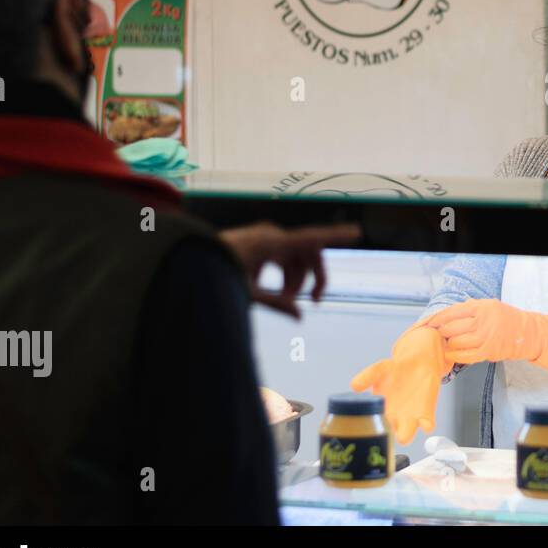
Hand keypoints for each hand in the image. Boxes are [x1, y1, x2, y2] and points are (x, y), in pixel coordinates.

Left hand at [218, 221, 360, 318]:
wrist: (190, 258)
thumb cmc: (216, 274)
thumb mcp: (249, 293)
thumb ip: (277, 304)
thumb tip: (300, 315)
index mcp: (272, 242)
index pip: (312, 238)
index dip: (337, 236)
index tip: (358, 232)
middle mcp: (272, 235)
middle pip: (307, 254)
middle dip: (309, 279)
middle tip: (310, 303)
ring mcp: (265, 237)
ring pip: (294, 258)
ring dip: (294, 280)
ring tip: (282, 301)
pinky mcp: (259, 242)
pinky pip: (283, 256)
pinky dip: (284, 273)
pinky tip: (274, 291)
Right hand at [350, 324, 450, 443]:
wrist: (418, 362)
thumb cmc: (396, 370)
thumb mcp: (379, 369)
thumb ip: (367, 376)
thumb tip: (353, 386)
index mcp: (379, 411)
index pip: (373, 428)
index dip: (371, 433)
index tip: (371, 431)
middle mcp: (393, 418)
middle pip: (388, 437)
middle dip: (385, 438)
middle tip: (384, 431)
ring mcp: (410, 418)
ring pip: (407, 435)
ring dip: (406, 434)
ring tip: (405, 429)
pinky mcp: (426, 412)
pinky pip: (427, 425)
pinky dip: (427, 426)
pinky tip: (425, 423)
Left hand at [425, 299, 542, 364]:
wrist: (525, 333)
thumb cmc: (504, 318)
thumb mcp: (488, 305)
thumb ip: (468, 309)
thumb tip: (444, 317)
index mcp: (480, 307)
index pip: (451, 312)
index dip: (437, 319)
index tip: (429, 323)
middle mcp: (482, 321)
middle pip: (451, 328)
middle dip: (442, 332)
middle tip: (440, 334)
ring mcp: (485, 337)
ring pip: (456, 342)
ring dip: (448, 344)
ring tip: (447, 343)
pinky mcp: (487, 351)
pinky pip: (465, 356)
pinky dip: (455, 355)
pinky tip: (452, 354)